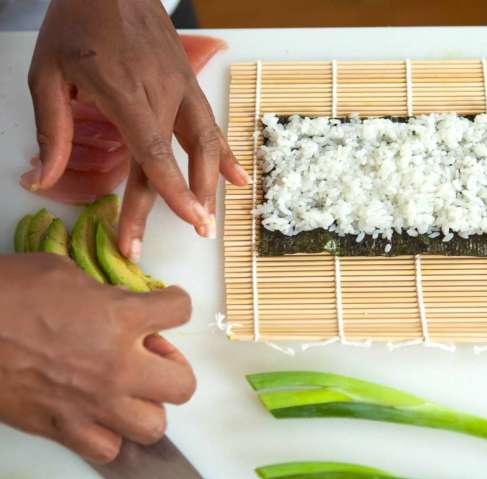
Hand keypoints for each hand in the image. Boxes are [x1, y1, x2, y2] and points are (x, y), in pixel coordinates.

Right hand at [0, 254, 195, 462]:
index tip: (164, 305)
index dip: (175, 304)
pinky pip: (108, 450)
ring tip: (126, 390)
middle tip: (149, 357)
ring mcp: (92, 404)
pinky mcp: (63, 429)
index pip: (181, 311)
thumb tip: (120, 305)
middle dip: (173, 369)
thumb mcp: (63, 274)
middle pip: (184, 386)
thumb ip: (105, 293)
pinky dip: (108, 435)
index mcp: (120, 318)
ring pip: (154, 427)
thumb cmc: (5, 291)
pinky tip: (95, 413)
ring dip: (146, 406)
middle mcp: (117, 366)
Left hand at [26, 0, 247, 254]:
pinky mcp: (190, 82)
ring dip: (210, 184)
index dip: (172, 191)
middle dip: (185, 203)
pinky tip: (237, 178)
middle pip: (176, 159)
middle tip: (195, 236)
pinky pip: (211, 124)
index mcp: (124, 93)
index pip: (153, 153)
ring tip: (211, 218)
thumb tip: (41, 180)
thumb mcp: (47, 74)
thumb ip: (50, 130)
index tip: (188, 221)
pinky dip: (225, 154)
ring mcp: (181, 87)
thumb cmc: (76, 24)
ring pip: (204, 143)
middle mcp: (161, 94)